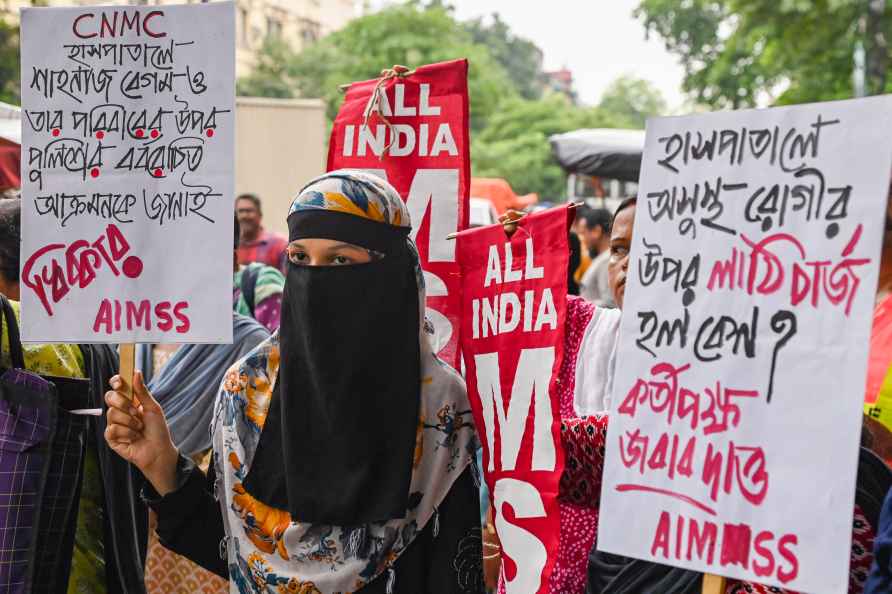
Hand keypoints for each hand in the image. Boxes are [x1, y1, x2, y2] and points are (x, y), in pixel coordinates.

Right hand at [104, 371, 178, 495]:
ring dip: (130, 422)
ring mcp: (114, 424)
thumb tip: (136, 373)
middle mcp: (120, 411)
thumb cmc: (158, 430)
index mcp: (130, 402)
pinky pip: (112, 429)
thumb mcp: (153, 408)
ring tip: (139, 429)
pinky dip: (127, 433)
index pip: (117, 387)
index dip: (116, 382)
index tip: (119, 382)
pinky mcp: (111, 438)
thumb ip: (143, 392)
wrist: (159, 451)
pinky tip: (134, 438)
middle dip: (123, 403)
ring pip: (111, 414)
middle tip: (136, 411)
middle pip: (109, 397)